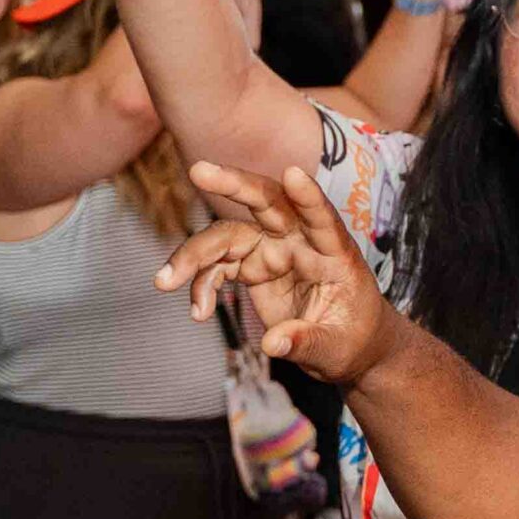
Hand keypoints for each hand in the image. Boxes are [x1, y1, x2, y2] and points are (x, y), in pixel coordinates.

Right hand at [158, 162, 393, 384]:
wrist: (344, 345)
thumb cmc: (352, 338)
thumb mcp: (337, 348)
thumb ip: (307, 342)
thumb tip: (273, 343)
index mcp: (334, 252)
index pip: (323, 219)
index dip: (309, 197)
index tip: (293, 174)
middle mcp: (300, 241)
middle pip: (267, 203)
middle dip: (234, 185)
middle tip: (199, 170)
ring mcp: (273, 250)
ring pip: (228, 235)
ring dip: (194, 254)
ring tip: (166, 282)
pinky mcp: (253, 266)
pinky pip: (217, 265)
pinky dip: (200, 283)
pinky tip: (197, 311)